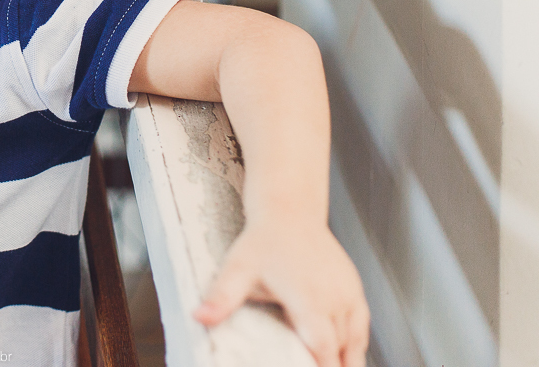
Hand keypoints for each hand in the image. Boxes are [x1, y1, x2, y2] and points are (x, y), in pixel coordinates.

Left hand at [193, 221, 368, 366]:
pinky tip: (344, 355)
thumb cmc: (263, 240)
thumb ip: (222, 297)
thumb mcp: (237, 269)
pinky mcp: (354, 289)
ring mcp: (349, 293)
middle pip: (342, 349)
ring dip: (347, 359)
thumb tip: (199, 317)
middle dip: (333, 366)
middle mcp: (334, 298)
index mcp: (309, 299)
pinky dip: (355, 344)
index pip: (322, 347)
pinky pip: (362, 326)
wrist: (290, 211)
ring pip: (356, 340)